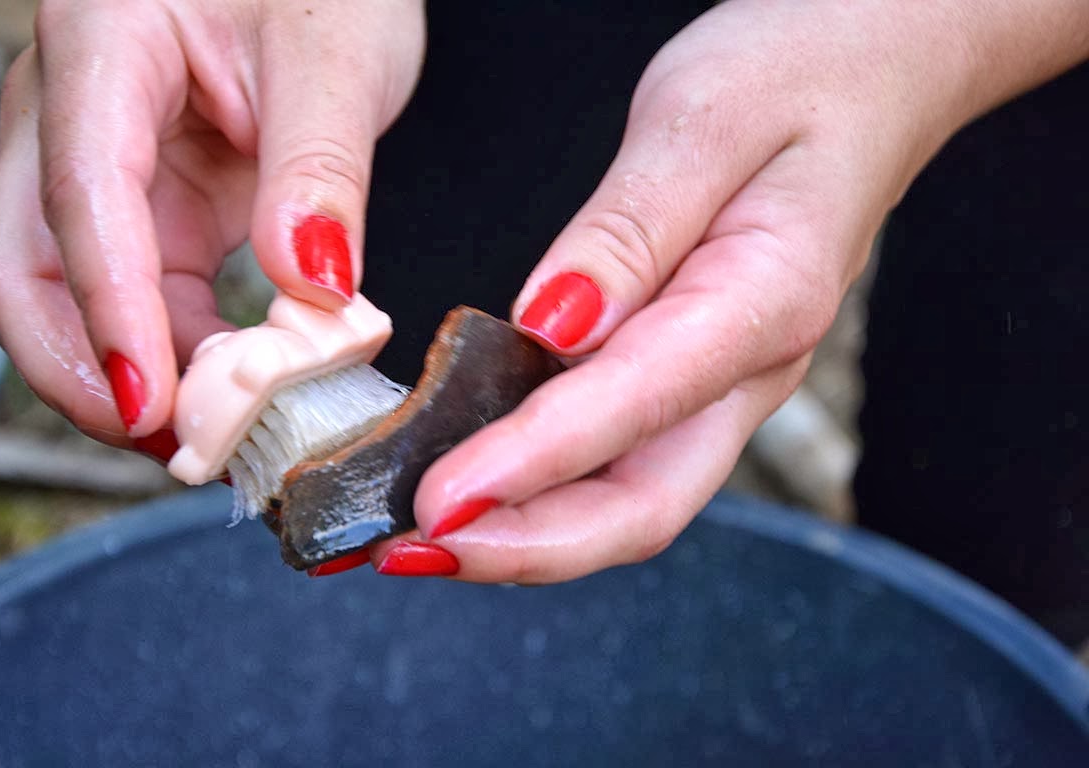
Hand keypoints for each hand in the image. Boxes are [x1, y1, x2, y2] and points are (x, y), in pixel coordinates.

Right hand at [0, 0, 423, 446]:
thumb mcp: (337, 56)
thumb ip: (320, 169)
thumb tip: (312, 289)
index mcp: (105, 42)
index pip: (83, 195)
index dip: (111, 313)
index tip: (153, 402)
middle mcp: (76, 107)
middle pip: (28, 265)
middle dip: (87, 369)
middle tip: (176, 444)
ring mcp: (106, 161)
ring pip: (77, 295)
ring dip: (138, 373)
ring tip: (220, 433)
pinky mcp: (150, 203)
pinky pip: (143, 294)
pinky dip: (180, 351)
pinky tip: (233, 387)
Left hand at [385, 0, 1088, 581]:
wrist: (874, 73)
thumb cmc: (799, 74)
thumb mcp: (702, 121)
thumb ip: (628, 230)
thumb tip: (549, 325)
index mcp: (762, 302)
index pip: (634, 407)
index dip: (530, 464)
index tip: (440, 501)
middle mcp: (748, 370)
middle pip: (641, 505)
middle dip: (523, 546)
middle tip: (410, 551)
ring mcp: (722, 382)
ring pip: (626, 497)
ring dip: (523, 532)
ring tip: (418, 538)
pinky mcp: (690, 374)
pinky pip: (617, 456)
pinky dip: (541, 487)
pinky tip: (475, 481)